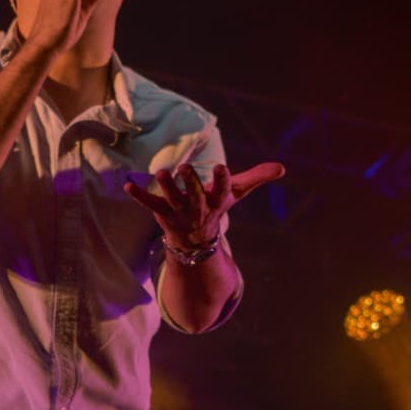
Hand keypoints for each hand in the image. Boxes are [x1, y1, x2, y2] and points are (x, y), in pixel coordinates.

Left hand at [124, 160, 284, 249]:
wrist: (196, 242)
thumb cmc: (215, 209)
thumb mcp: (235, 194)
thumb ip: (256, 177)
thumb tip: (282, 167)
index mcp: (217, 201)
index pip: (223, 190)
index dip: (222, 179)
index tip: (221, 166)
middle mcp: (198, 209)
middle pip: (195, 196)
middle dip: (190, 183)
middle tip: (184, 167)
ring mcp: (179, 213)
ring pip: (171, 200)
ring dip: (165, 187)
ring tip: (160, 173)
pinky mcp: (162, 215)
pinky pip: (150, 206)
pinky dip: (139, 196)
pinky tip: (128, 185)